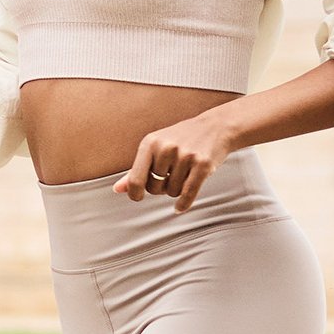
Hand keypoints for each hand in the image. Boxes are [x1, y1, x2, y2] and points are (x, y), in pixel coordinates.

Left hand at [113, 110, 236, 211]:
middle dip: (160, 188)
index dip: (134, 193)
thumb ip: (136, 169)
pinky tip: (180, 207)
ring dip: (176, 190)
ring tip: (182, 175)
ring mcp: (185, 155)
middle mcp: (166, 148)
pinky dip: (183, 204)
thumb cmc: (181, 139)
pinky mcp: (203, 164)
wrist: (216, 126)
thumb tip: (118, 189)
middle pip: (154, 188)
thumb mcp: (155, 148)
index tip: (138, 196)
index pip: (135, 179)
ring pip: (172, 192)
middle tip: (169, 177)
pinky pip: (188, 194)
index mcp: (150, 143)